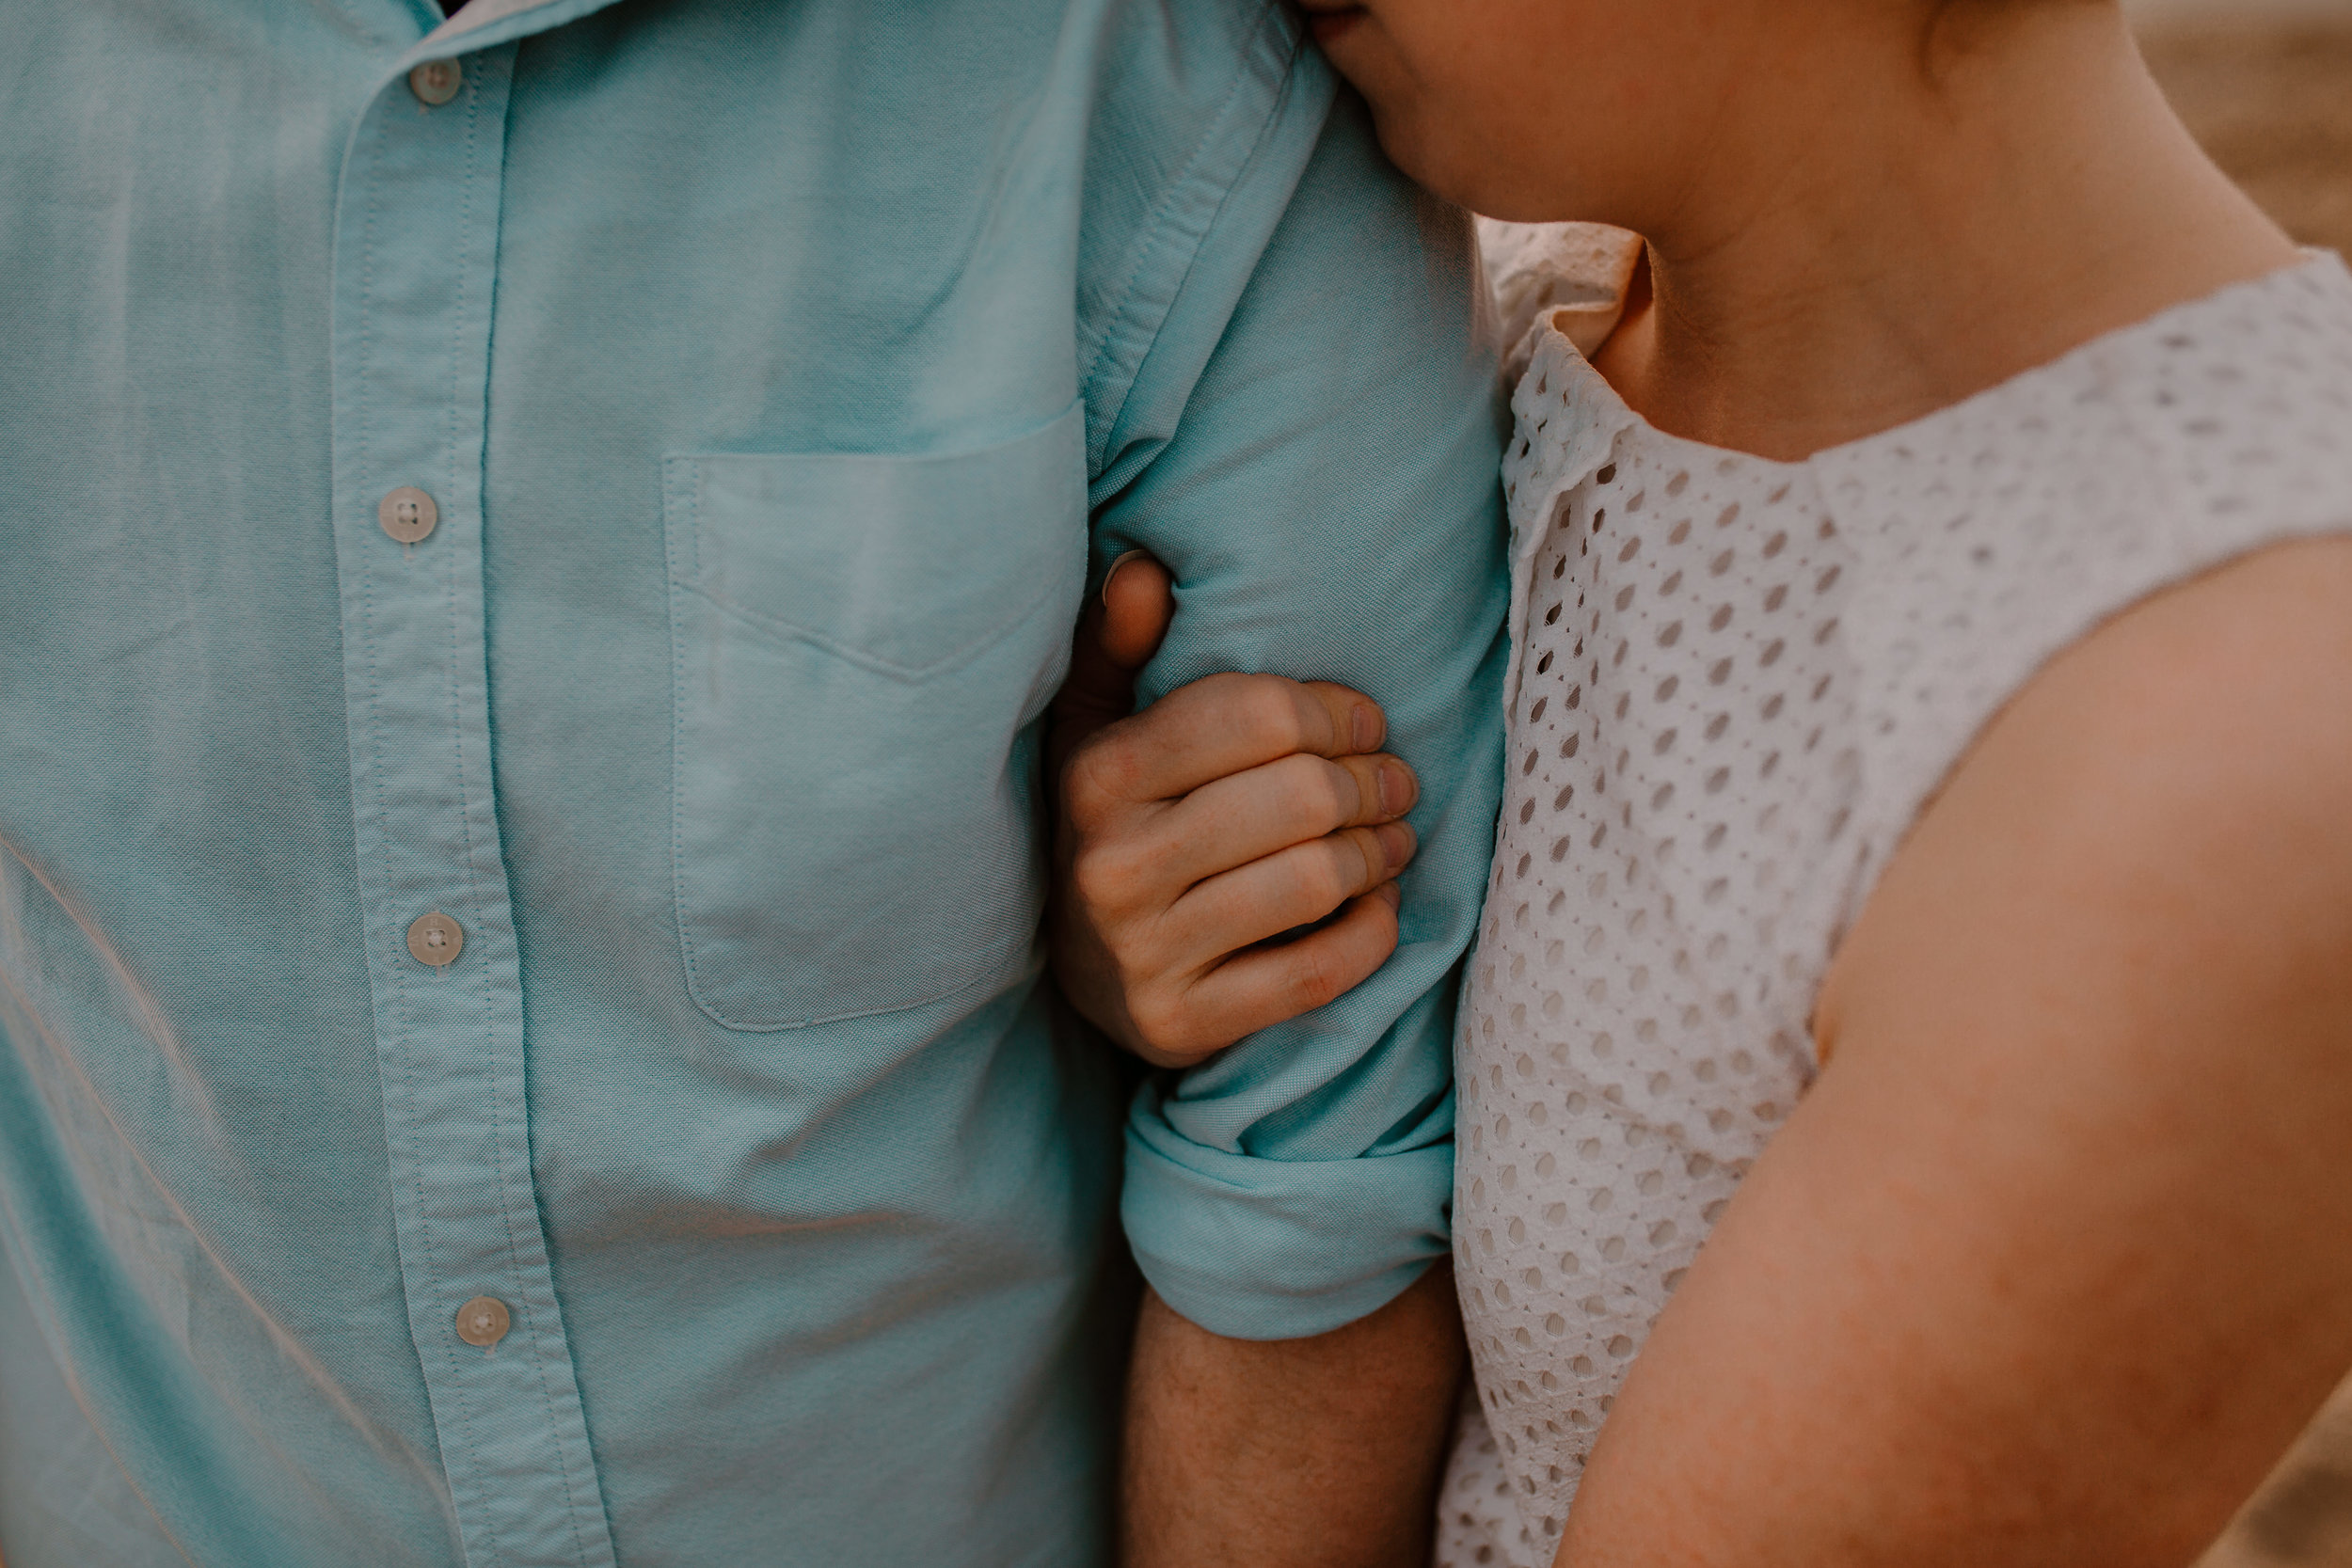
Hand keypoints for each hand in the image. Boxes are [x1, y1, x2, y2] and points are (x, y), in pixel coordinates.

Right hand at [1047, 554, 1420, 1068]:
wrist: (1077, 975)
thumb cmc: (1112, 824)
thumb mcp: (1095, 728)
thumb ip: (1120, 646)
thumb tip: (1142, 568)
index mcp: (1099, 774)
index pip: (1254, 715)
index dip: (1333, 711)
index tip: (1364, 722)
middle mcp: (1112, 865)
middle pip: (1299, 798)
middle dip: (1371, 782)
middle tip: (1396, 781)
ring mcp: (1144, 953)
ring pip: (1313, 882)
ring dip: (1380, 853)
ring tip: (1395, 837)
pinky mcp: (1181, 1025)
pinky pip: (1314, 975)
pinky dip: (1370, 934)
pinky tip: (1377, 906)